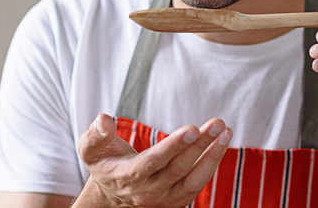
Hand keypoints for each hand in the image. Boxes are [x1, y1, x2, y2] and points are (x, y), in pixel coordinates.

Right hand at [75, 113, 231, 206]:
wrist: (112, 195)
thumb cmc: (106, 163)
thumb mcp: (91, 148)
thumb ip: (96, 134)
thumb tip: (104, 119)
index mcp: (127, 176)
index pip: (153, 162)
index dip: (174, 146)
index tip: (193, 128)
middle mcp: (147, 191)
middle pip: (178, 168)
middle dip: (199, 145)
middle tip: (217, 124)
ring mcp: (164, 198)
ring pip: (193, 180)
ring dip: (212, 156)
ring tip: (226, 132)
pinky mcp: (177, 199)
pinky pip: (198, 183)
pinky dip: (211, 164)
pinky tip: (221, 143)